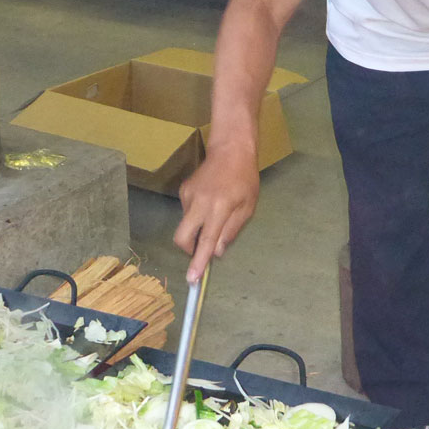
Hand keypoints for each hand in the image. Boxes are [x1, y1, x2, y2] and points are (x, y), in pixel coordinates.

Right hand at [174, 144, 259, 281]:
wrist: (230, 150)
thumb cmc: (244, 179)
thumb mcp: (247, 208)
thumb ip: (231, 231)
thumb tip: (216, 251)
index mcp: (218, 209)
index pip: (205, 241)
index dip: (198, 261)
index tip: (191, 278)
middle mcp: (199, 203)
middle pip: (182, 237)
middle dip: (188, 250)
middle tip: (202, 249)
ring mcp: (188, 196)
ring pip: (186, 224)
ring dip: (197, 228)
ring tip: (216, 212)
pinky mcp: (183, 191)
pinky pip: (187, 212)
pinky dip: (197, 215)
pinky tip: (210, 202)